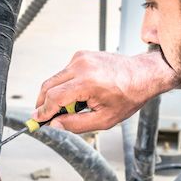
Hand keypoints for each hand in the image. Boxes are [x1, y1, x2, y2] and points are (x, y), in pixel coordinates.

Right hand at [32, 50, 180, 132]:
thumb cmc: (129, 96)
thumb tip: (55, 125)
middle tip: (44, 117)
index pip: (54, 98)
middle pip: (48, 86)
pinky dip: (65, 85)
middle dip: (43, 103)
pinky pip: (64, 73)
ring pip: (55, 79)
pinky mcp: (81, 55)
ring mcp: (81, 57)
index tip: (36, 121)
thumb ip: (76, 124)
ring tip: (71, 107)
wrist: (143, 74)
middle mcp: (81, 66)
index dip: (43, 111)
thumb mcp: (105, 119)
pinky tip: (79, 94)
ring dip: (55, 95)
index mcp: (88, 82)